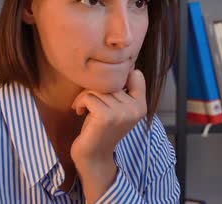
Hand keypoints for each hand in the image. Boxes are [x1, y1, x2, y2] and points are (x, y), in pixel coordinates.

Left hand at [70, 69, 146, 201]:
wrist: (93, 157)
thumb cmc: (101, 128)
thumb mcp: (118, 107)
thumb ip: (123, 90)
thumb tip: (125, 64)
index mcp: (142, 106)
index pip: (136, 75)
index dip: (117, 79)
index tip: (106, 92)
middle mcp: (135, 109)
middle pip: (111, 81)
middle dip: (95, 89)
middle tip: (88, 103)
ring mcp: (122, 113)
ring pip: (98, 89)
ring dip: (85, 96)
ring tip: (84, 108)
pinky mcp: (106, 117)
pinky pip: (88, 96)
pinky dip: (79, 102)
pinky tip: (79, 112)